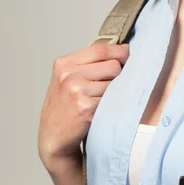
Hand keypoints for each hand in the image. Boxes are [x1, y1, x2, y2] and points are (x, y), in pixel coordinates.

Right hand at [38, 43, 129, 165]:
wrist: (53, 135)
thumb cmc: (65, 108)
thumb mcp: (67, 80)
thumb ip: (87, 66)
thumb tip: (121, 53)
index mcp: (64, 64)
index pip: (101, 49)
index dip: (120, 52)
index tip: (130, 56)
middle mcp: (69, 75)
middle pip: (113, 65)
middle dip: (120, 75)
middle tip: (114, 86)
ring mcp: (77, 91)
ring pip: (116, 84)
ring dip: (117, 92)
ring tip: (104, 101)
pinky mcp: (87, 108)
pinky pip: (113, 100)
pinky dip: (114, 104)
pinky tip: (104, 110)